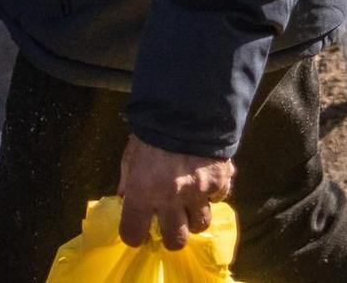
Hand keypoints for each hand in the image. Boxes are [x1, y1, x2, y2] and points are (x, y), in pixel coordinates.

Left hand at [116, 134, 233, 249]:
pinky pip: (219, 198)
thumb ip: (129, 182)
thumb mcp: (131, 156)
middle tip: (170, 224)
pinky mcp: (220, 181)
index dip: (134, 235)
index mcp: (142, 193)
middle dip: (172, 236)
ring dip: (195, 216)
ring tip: (191, 204)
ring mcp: (198, 192)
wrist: (186, 105)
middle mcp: (170, 199)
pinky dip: (213, 193)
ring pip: (201, 224)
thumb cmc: (152, 130)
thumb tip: (126, 199)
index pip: (133, 234)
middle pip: (175, 240)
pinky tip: (206, 181)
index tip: (138, 230)